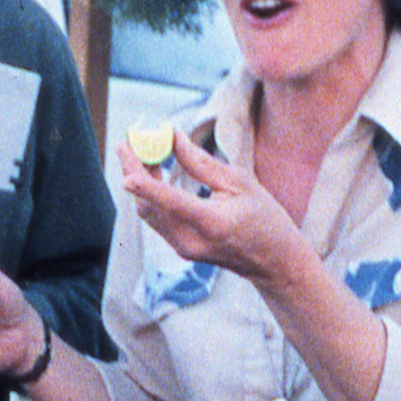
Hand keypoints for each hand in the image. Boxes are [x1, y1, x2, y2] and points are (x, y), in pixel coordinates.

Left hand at [116, 127, 297, 287]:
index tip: (125, 154)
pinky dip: (150, 195)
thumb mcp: (240, 183)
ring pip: (148, 213)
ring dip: (140, 182)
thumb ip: (202, 163)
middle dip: (134, 171)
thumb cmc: (264, 218)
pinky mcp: (181, 249)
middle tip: (128, 143)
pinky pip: (156, 219)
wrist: (275, 263)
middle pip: (148, 205)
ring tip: (141, 152)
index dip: (143, 179)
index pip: (169, 200)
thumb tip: (173, 138)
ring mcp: (184, 249)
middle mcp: (191, 240)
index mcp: (211, 223)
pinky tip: (153, 173)